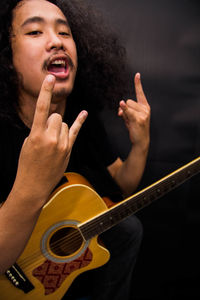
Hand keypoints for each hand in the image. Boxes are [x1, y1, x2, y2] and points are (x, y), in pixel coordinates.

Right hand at [14, 75, 87, 201]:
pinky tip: (84, 113)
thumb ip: (38, 130)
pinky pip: (75, 131)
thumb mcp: (27, 144)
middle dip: (50, 122)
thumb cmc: (27, 164)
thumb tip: (48, 122)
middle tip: (45, 136)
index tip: (50, 78)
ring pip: (63, 124)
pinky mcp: (68, 150)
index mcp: (36, 135)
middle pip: (56, 116)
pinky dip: (79, 121)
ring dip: (57, 129)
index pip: (42, 108)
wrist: (34, 185)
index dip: (45, 91)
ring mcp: (62, 145)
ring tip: (51, 144)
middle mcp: (51, 138)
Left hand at [118, 73, 149, 148]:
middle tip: (128, 119)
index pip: (140, 93)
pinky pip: (128, 111)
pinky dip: (124, 109)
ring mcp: (143, 114)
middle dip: (125, 109)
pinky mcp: (139, 119)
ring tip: (130, 122)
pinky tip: (121, 105)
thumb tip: (120, 106)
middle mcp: (145, 109)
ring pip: (127, 106)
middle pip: (129, 101)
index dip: (138, 84)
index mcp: (144, 106)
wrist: (141, 140)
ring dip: (124, 114)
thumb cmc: (136, 128)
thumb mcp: (130, 117)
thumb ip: (125, 110)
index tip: (137, 74)